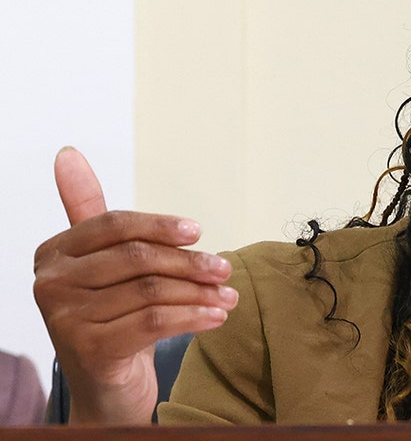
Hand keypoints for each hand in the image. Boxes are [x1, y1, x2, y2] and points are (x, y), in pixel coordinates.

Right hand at [32, 147, 238, 423]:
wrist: (106, 385)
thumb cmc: (110, 314)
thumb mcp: (102, 261)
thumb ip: (89, 210)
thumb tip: (69, 154)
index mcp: (54, 253)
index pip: (115, 225)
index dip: (160, 226)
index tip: (198, 231)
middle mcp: (51, 284)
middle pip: (137, 258)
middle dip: (189, 262)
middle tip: (224, 269)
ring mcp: (67, 319)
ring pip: (151, 291)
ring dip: (199, 292)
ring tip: (228, 296)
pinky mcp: (90, 349)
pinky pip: (154, 321)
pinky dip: (193, 316)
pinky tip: (217, 316)